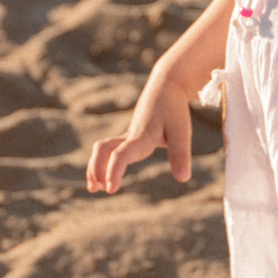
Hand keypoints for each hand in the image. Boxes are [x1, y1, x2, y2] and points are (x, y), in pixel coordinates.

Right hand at [85, 75, 197, 193]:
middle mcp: (130, 136)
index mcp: (141, 137)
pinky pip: (109, 149)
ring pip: (102, 148)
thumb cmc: (174, 109)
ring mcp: (127, 135)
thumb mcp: (182, 131)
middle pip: (103, 149)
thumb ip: (181, 154)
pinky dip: (102, 162)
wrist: (165, 87)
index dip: (113, 171)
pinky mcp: (129, 136)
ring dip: (95, 166)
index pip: (121, 155)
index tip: (110, 189)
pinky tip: (106, 175)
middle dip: (96, 168)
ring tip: (94, 188)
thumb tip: (183, 179)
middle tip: (96, 190)